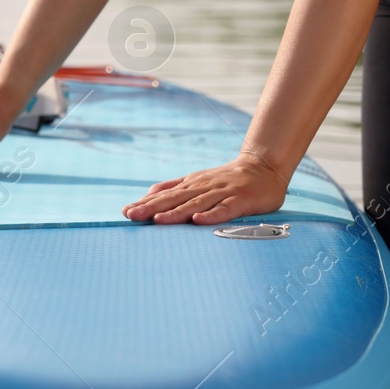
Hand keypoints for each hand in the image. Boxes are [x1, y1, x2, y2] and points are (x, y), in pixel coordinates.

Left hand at [122, 153, 287, 224]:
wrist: (264, 167)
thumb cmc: (227, 179)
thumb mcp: (197, 180)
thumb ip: (174, 187)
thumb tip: (147, 195)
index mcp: (190, 184)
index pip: (164, 195)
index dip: (145, 203)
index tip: (125, 212)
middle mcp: (202, 187)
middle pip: (174, 199)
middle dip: (151, 208)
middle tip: (131, 216)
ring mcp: (221, 193)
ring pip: (195, 203)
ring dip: (176, 213)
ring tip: (157, 220)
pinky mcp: (240, 200)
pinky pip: (224, 209)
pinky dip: (211, 215)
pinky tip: (198, 220)